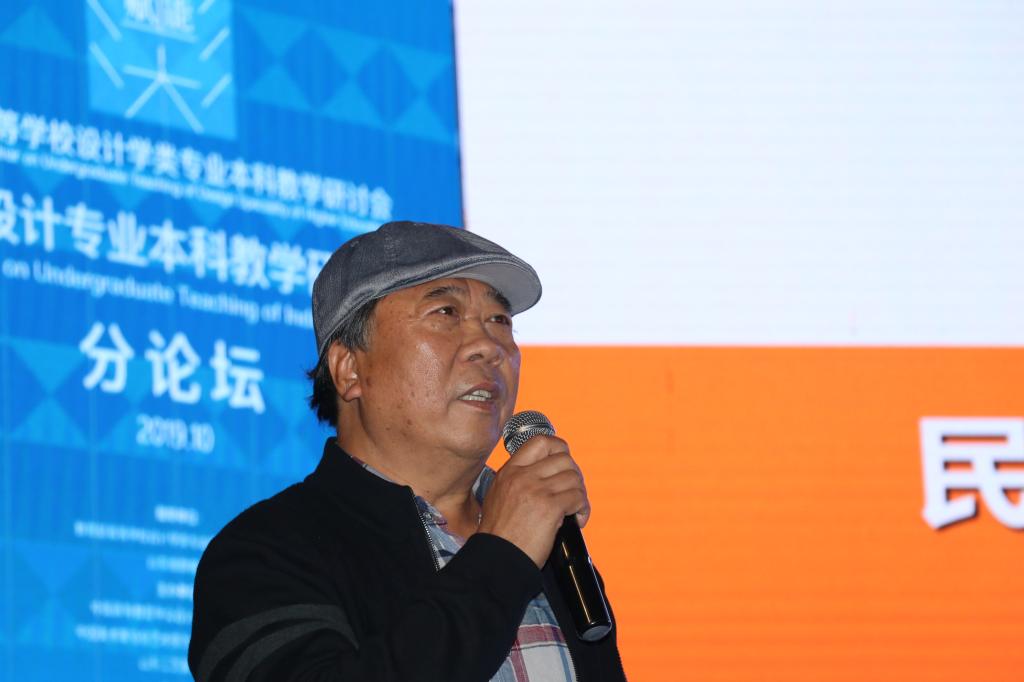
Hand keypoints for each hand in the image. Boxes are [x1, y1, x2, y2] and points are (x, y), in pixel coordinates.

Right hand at [476, 435, 589, 567]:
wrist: (496, 559)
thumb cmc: (499, 536)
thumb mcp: (498, 497)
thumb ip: (518, 481)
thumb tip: (545, 473)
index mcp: (509, 471)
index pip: (540, 442)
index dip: (558, 448)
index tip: (564, 463)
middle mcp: (522, 476)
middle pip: (563, 458)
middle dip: (574, 475)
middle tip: (572, 492)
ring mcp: (536, 490)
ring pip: (574, 477)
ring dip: (580, 494)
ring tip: (575, 510)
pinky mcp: (550, 508)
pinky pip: (578, 497)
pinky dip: (583, 509)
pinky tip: (577, 520)